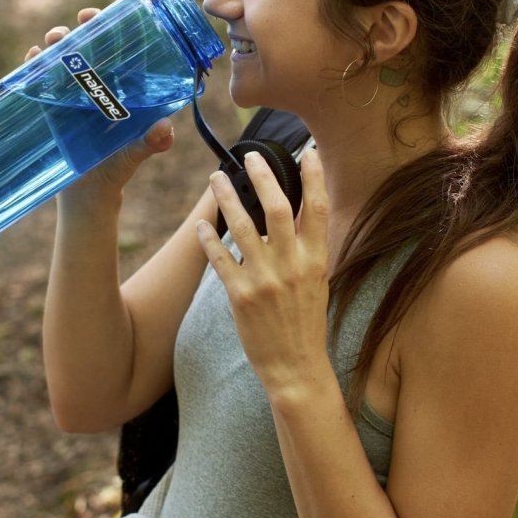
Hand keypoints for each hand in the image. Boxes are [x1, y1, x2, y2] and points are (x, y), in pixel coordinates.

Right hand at [28, 9, 174, 202]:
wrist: (88, 193)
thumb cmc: (117, 169)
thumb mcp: (135, 154)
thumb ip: (151, 142)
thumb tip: (164, 129)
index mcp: (121, 89)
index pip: (119, 50)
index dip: (114, 29)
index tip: (110, 17)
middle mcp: (97, 86)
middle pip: (89, 47)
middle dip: (82, 29)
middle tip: (81, 22)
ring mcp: (72, 95)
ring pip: (63, 59)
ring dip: (57, 43)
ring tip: (55, 39)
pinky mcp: (52, 107)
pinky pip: (42, 81)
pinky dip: (35, 67)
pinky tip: (32, 57)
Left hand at [195, 149, 330, 395]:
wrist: (296, 366)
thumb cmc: (305, 322)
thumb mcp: (317, 281)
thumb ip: (307, 248)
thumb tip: (296, 214)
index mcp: (316, 260)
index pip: (317, 209)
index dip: (313, 178)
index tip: (305, 151)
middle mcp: (292, 266)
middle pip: (277, 209)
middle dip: (263, 177)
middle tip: (249, 156)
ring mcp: (265, 280)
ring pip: (243, 228)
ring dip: (227, 199)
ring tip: (216, 178)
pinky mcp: (241, 296)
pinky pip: (221, 260)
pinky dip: (208, 239)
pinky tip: (200, 224)